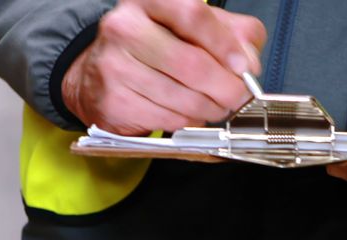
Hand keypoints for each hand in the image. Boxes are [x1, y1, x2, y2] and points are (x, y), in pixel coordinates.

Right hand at [62, 0, 266, 134]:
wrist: (97, 75)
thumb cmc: (158, 48)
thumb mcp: (196, 29)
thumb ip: (233, 35)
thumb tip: (249, 64)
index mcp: (149, 1)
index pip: (192, 14)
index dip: (224, 44)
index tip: (243, 67)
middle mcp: (126, 28)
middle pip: (192, 64)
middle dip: (225, 88)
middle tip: (238, 97)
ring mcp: (116, 66)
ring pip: (184, 98)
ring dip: (210, 108)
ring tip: (214, 105)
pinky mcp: (115, 102)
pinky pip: (169, 119)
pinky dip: (189, 121)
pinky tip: (187, 112)